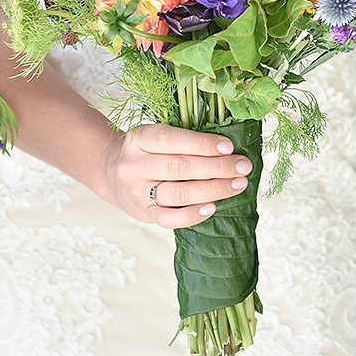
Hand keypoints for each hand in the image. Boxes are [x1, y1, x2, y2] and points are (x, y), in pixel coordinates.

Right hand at [100, 123, 251, 228]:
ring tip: (238, 184)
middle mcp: (134, 166)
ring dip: (214, 189)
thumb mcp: (155, 136)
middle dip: (217, 167)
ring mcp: (137, 192)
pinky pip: (170, 219)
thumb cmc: (147, 151)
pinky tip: (213, 207)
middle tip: (243, 166)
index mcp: (138, 139)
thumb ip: (183, 138)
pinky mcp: (144, 214)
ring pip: (178, 193)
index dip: (201, 144)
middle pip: (179, 167)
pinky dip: (193, 214)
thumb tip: (228, 147)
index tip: (229, 147)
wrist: (112, 174)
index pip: (170, 139)